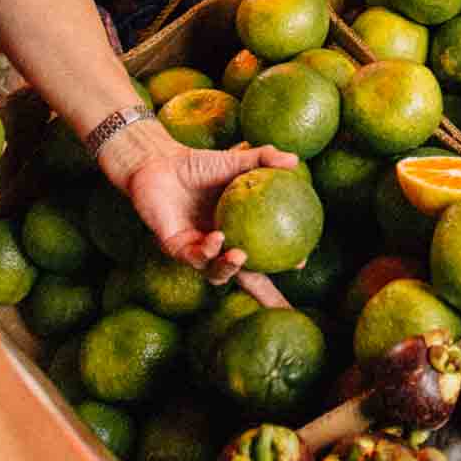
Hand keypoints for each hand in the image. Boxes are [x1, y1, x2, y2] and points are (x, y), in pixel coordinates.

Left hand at [101, 120, 297, 302]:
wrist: (160, 163)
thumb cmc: (198, 164)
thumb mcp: (235, 160)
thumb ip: (263, 159)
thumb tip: (295, 160)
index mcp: (237, 229)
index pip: (263, 252)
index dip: (280, 262)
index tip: (300, 262)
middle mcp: (220, 244)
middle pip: (245, 276)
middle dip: (263, 294)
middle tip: (279, 301)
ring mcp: (199, 248)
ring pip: (217, 273)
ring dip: (229, 268)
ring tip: (241, 256)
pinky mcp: (176, 247)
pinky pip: (194, 257)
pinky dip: (207, 250)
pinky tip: (216, 238)